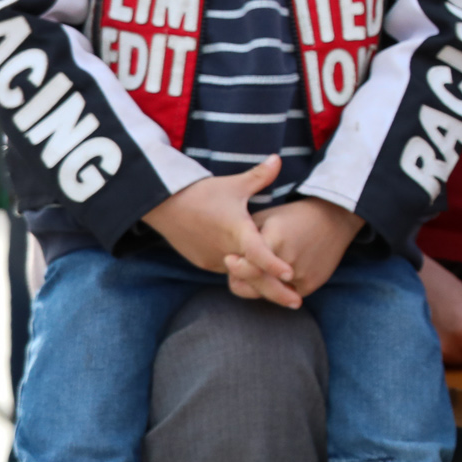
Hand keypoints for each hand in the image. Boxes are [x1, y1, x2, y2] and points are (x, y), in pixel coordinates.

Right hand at [143, 158, 291, 283]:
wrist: (163, 205)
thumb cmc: (201, 193)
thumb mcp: (233, 184)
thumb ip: (259, 176)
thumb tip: (278, 158)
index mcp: (236, 231)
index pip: (257, 253)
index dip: (274, 264)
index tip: (291, 275)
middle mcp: (225, 250)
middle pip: (253, 276)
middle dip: (276, 292)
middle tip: (298, 303)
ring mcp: (213, 260)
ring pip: (240, 276)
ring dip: (259, 284)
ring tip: (286, 295)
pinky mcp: (204, 262)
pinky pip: (228, 271)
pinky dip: (243, 275)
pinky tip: (260, 281)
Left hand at [226, 197, 363, 305]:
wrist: (334, 218)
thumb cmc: (292, 217)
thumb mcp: (266, 218)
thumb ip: (245, 238)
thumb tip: (229, 264)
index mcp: (275, 239)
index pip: (246, 266)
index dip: (235, 268)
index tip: (230, 260)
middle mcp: (288, 260)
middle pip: (256, 284)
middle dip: (244, 280)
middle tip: (239, 269)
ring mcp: (301, 274)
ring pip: (269, 292)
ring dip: (260, 285)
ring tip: (260, 269)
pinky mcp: (311, 283)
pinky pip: (285, 295)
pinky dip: (278, 288)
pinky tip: (281, 273)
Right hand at [419, 256, 461, 369]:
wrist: (392, 277)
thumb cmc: (436, 284)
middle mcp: (446, 349)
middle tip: (452, 324)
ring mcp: (426, 357)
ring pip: (454, 367)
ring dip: (451, 353)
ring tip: (438, 329)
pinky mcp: (410, 361)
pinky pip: (435, 369)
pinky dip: (435, 356)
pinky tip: (427, 338)